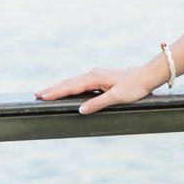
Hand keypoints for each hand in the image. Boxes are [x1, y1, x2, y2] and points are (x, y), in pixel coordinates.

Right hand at [36, 62, 164, 114]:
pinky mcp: (100, 77)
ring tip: (46, 93)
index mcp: (95, 77)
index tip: (42, 96)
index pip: (71, 86)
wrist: (148, 75)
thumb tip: (80, 109)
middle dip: (52, 89)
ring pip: (74, 81)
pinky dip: (69, 86)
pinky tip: (66, 90)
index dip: (56, 92)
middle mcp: (94, 74)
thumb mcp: (117, 97)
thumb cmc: (135, 86)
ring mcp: (97, 75)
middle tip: (36, 95)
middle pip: (69, 82)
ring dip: (59, 87)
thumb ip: (98, 103)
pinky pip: (80, 82)